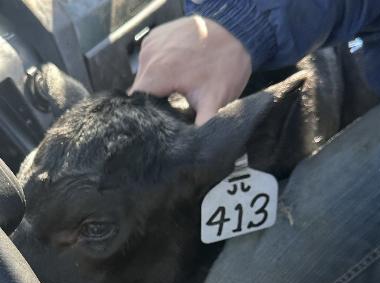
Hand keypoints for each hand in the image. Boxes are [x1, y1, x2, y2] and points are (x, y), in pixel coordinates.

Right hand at [129, 16, 251, 124]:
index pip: (136, 102)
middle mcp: (148, 55)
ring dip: (156, 88)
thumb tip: (197, 150)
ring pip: (144, 75)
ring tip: (173, 95)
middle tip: (168, 115)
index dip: (144, 118)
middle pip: (139, 90)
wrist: (237, 30)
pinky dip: (159, 70)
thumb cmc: (226, 65)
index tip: (155, 127)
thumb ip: (203, 125)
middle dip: (152, 104)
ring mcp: (151, 42)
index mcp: (157, 72)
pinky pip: (150, 60)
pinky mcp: (156, 36)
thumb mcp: (215, 100)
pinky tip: (174, 77)